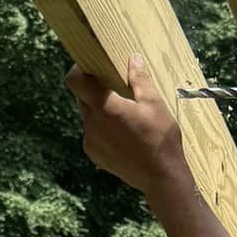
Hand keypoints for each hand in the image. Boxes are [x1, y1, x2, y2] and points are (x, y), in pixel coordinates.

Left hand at [66, 55, 187, 197]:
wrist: (161, 177)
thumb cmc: (160, 139)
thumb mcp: (154, 104)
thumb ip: (139, 79)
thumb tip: (133, 59)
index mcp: (105, 107)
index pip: (74, 81)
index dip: (78, 70)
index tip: (91, 67)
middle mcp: (92, 123)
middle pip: (81, 97)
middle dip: (94, 90)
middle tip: (114, 89)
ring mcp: (91, 141)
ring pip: (88, 116)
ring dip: (99, 110)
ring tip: (123, 116)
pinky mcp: (94, 154)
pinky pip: (92, 134)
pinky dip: (102, 129)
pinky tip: (123, 135)